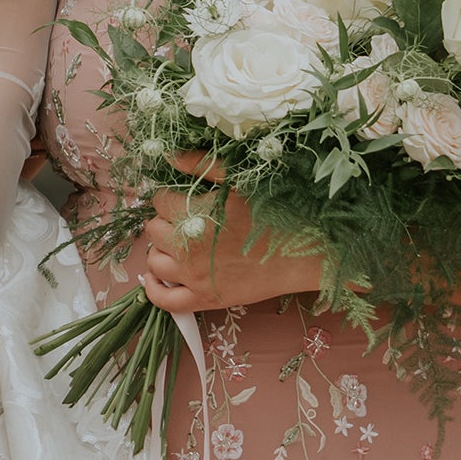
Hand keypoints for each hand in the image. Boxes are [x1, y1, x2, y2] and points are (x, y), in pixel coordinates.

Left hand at [133, 164, 318, 315]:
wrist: (307, 251)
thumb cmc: (278, 210)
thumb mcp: (240, 180)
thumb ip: (202, 166)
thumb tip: (169, 158)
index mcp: (193, 214)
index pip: (160, 201)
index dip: (171, 196)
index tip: (186, 198)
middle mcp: (187, 247)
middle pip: (154, 229)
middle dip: (166, 221)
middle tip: (188, 220)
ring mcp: (194, 277)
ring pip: (154, 261)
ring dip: (163, 250)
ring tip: (182, 243)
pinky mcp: (206, 299)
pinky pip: (164, 301)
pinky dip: (153, 289)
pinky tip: (157, 277)